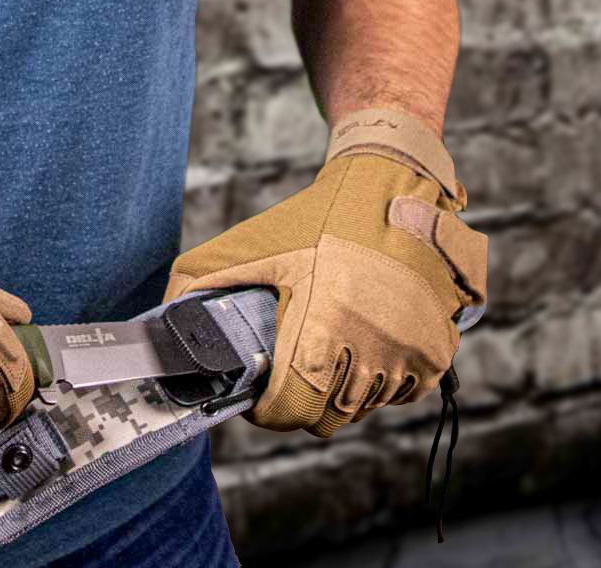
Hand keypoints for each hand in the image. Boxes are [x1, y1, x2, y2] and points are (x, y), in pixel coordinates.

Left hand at [161, 107, 487, 437]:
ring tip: (327, 348)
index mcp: (324, 323)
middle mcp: (374, 344)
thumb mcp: (253, 242)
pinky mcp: (438, 348)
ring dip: (343, 392)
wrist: (392, 183)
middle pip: (326, 416)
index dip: (268, 409)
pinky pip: (403, 393)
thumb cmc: (318, 215)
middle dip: (302, 400)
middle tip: (291, 367)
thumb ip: (199, 280)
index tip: (262, 391)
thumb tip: (163, 318)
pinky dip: (382, 382)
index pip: (291, 410)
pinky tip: (364, 347)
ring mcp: (411, 350)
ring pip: (364, 407)